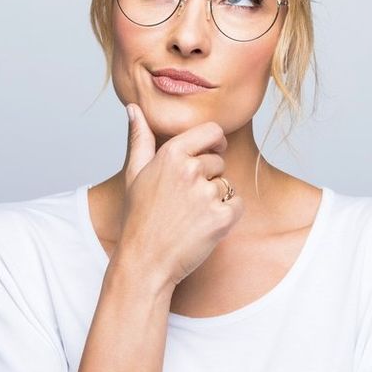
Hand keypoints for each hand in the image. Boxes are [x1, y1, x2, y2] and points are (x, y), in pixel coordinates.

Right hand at [113, 102, 243, 287]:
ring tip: (191, 216)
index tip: (210, 153)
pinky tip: (203, 227)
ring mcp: (207, 194)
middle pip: (219, 161)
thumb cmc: (139, 218)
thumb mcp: (134, 174)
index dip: (214, 143)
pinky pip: (237, 206)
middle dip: (208, 178)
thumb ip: (139, 138)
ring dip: (216, 198)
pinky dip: (226, 217)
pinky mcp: (221, 218)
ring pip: (227, 184)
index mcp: (171, 154)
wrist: (145, 262)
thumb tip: (134, 108)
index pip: (212, 131)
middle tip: (184, 201)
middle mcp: (190, 169)